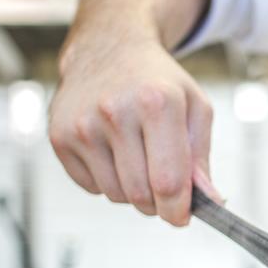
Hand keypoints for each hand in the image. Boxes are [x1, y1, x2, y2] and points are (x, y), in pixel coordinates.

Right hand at [48, 33, 221, 225]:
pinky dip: (109, 181)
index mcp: (157, 103)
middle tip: (165, 186)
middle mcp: (115, 112)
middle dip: (159, 202)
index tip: (182, 217)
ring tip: (140, 158)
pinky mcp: (59, 136)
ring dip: (134, 192)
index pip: (167, 181)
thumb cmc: (159, 82)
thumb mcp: (195, 109)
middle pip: (141, 195)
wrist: (109, 49)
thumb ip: (202, 158)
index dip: (177, 210)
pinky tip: (114, 152)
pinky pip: (92, 187)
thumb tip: (208, 200)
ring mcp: (82, 125)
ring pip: (116, 195)